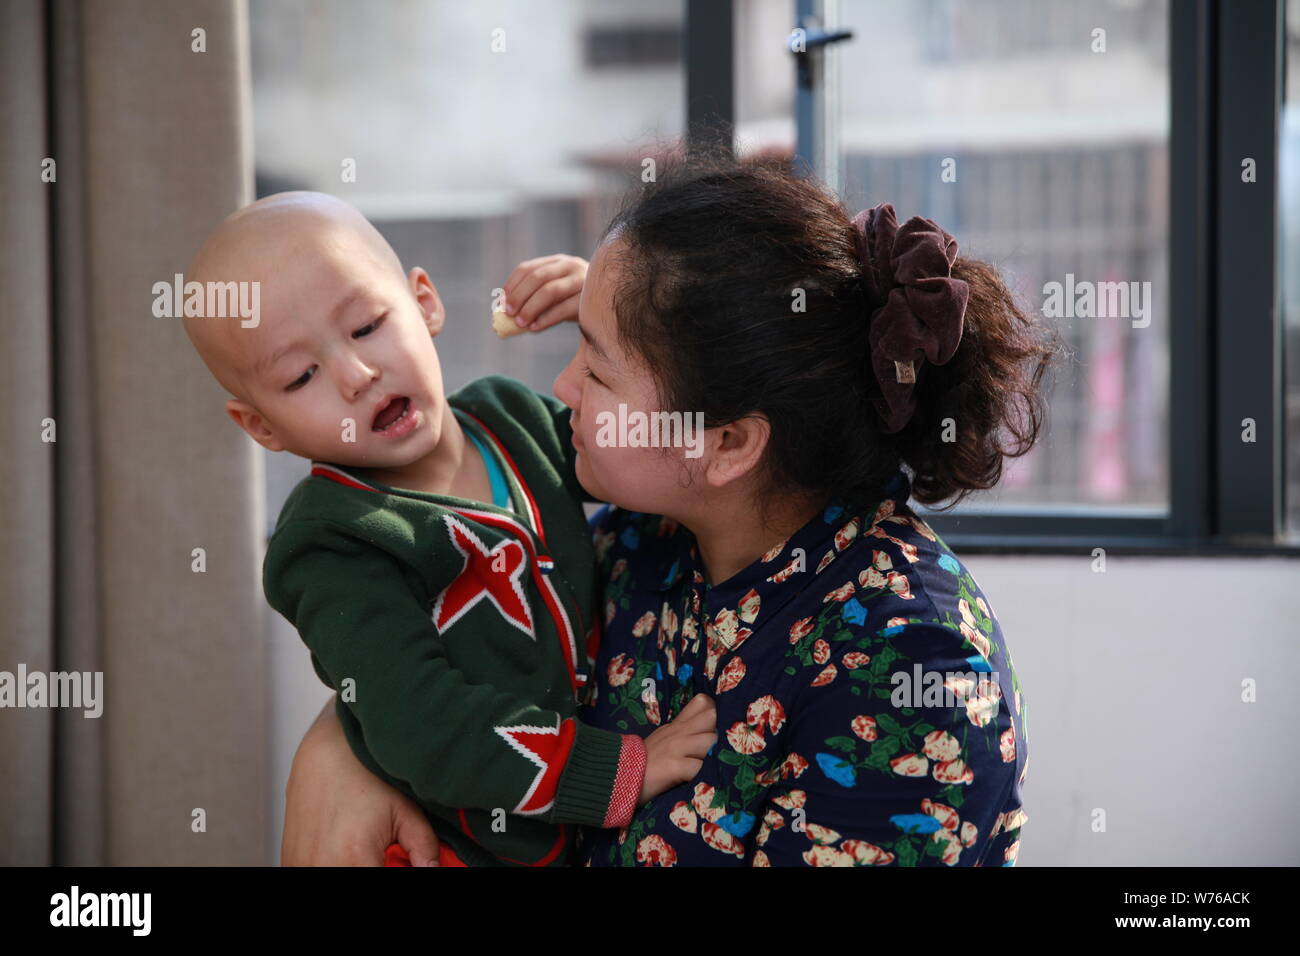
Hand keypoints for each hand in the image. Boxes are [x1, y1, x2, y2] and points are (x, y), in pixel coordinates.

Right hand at [281, 697, 441, 865]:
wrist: (328, 751)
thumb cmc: (366, 775)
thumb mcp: (406, 810)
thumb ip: (424, 848)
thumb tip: (431, 870)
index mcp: (353, 858)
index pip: (382, 880)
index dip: (392, 869)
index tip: (395, 860)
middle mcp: (321, 865)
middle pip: (356, 879)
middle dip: (373, 865)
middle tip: (384, 854)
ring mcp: (299, 864)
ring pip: (334, 876)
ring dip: (351, 865)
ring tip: (363, 847)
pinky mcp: (289, 860)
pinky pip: (312, 872)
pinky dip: (332, 864)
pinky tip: (343, 847)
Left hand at [502, 254, 587, 331]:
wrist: (609, 306)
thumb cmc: (576, 302)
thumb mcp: (556, 293)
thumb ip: (535, 296)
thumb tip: (505, 312)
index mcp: (557, 262)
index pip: (528, 268)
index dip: (512, 285)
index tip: (502, 302)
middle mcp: (570, 266)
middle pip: (538, 277)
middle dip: (520, 296)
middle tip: (508, 313)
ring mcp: (582, 280)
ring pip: (550, 291)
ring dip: (531, 308)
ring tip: (520, 324)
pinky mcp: (589, 298)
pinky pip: (564, 308)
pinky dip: (546, 319)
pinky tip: (535, 329)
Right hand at [638, 693, 716, 803]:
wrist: (617, 776)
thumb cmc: (643, 762)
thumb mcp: (663, 738)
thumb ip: (683, 730)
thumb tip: (706, 726)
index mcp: (676, 725)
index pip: (703, 703)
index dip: (713, 713)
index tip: (713, 728)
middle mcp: (678, 732)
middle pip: (711, 716)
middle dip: (716, 734)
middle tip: (712, 751)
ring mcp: (676, 748)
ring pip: (710, 741)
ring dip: (712, 756)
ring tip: (704, 768)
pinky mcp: (674, 766)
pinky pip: (699, 767)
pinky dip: (701, 776)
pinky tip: (696, 781)